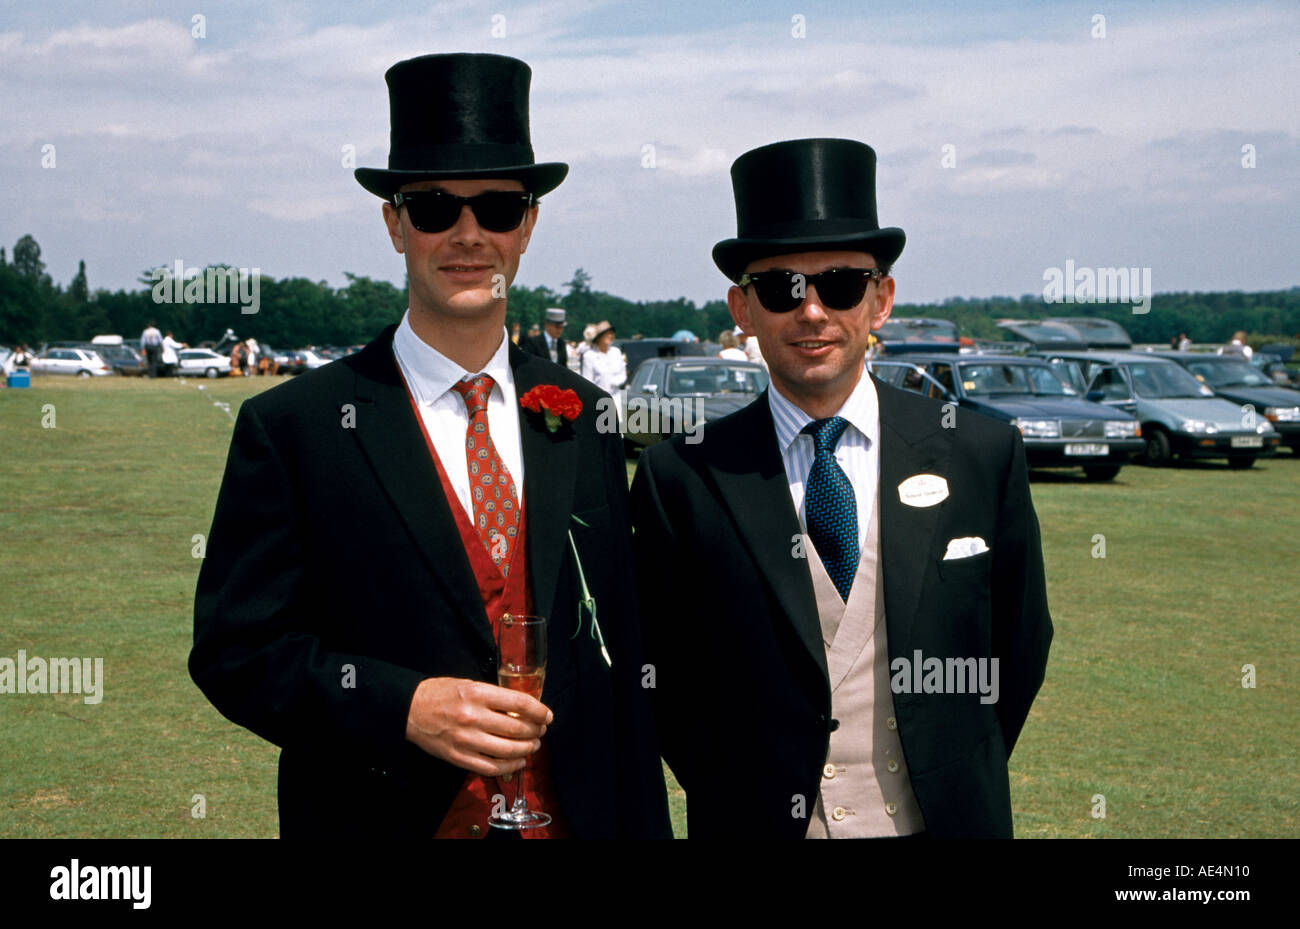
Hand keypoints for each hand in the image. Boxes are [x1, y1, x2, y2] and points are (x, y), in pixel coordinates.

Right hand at [405, 677, 551, 776]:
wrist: (410, 709)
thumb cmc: (441, 693)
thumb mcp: (469, 684)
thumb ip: (494, 696)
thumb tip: (522, 708)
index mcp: (478, 694)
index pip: (519, 703)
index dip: (539, 711)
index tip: (547, 715)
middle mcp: (473, 717)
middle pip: (517, 729)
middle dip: (536, 731)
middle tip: (541, 731)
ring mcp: (466, 740)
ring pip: (508, 751)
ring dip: (527, 749)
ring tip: (533, 745)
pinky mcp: (459, 757)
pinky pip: (491, 767)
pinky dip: (510, 766)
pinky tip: (518, 761)